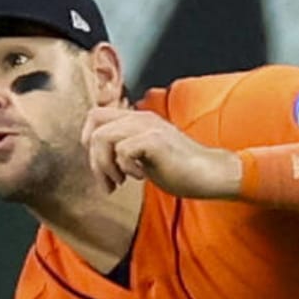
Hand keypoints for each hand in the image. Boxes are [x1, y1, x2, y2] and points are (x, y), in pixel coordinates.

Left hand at [81, 107, 242, 197]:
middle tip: (110, 182)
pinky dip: (126, 168)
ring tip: (122, 181)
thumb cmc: (180, 170)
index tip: (102, 167)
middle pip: (94, 127)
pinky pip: (122, 151)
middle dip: (95, 160)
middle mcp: (140, 118)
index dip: (89, 141)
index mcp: (136, 119)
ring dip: (106, 166)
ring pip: (103, 137)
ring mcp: (148, 127)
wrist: (209, 174)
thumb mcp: (144, 156)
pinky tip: (141, 177)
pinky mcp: (155, 140)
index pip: (95, 116)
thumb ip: (124, 149)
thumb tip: (98, 159)